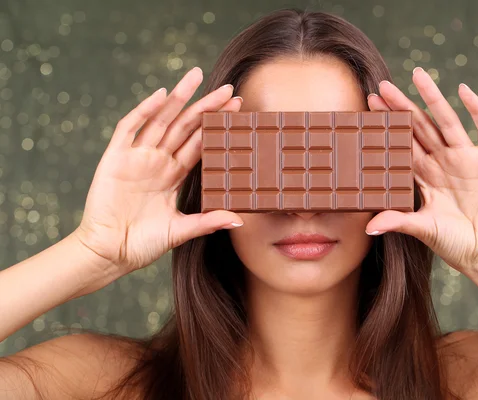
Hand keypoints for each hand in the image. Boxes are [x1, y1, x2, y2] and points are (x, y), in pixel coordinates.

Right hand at [74, 67, 243, 273]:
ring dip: (178, 98)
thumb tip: (239, 220)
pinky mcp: (115, 158)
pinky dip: (143, 111)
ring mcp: (137, 157)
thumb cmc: (142, 244)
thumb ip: (207, 221)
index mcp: (173, 175)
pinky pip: (130, 128)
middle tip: (228, 88)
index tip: (237, 111)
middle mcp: (158, 161)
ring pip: (161, 120)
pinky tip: (160, 95)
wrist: (109, 253)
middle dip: (206, 107)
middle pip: (185, 126)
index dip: (217, 126)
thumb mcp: (181, 231)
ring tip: (196, 76)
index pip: (200, 143)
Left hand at [365, 67, 477, 275]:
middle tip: (382, 86)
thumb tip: (368, 228)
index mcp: (425, 175)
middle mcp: (443, 161)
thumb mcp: (424, 229)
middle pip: (420, 127)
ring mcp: (467, 158)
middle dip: (401, 106)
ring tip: (417, 75)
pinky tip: (462, 90)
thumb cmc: (455, 243)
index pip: (402, 144)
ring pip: (447, 120)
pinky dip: (475, 109)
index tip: (369, 107)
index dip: (387, 126)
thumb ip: (398, 222)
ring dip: (433, 98)